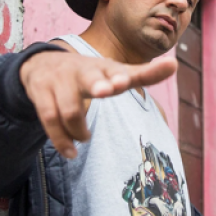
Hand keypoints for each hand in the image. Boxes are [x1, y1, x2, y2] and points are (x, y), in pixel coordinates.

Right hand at [20, 51, 176, 158]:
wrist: (41, 63)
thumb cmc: (88, 73)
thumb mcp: (113, 71)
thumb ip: (143, 73)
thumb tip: (175, 64)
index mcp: (104, 67)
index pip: (119, 70)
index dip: (123, 76)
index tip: (126, 81)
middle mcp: (82, 70)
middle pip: (90, 77)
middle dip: (99, 84)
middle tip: (107, 90)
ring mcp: (59, 80)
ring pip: (69, 108)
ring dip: (79, 130)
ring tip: (86, 138)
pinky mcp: (40, 91)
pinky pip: (49, 118)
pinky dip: (61, 139)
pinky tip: (71, 152)